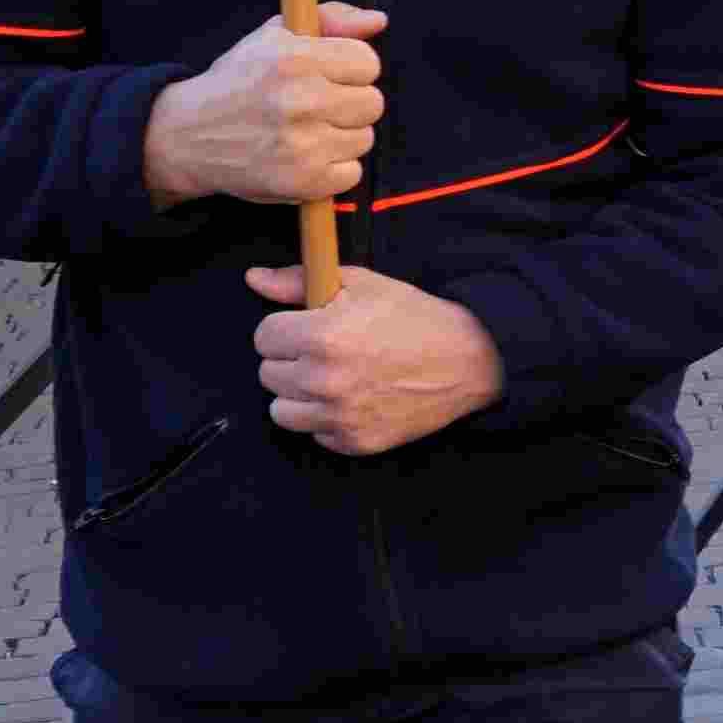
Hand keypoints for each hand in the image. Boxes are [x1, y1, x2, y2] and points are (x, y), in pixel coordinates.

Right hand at [148, 3, 386, 208]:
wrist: (189, 135)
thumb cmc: (239, 81)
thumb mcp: (275, 37)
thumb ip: (331, 20)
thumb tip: (379, 20)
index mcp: (295, 59)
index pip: (368, 63)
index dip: (351, 69)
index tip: (329, 75)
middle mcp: (300, 100)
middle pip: (372, 103)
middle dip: (349, 103)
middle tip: (316, 106)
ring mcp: (303, 145)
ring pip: (364, 138)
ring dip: (341, 136)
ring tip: (306, 131)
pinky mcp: (303, 182)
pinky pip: (352, 173)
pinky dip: (333, 169)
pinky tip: (304, 156)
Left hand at [243, 270, 506, 456]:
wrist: (467, 360)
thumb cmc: (413, 318)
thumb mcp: (361, 284)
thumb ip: (299, 281)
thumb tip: (254, 279)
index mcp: (321, 337)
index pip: (262, 337)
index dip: (284, 327)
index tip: (306, 326)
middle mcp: (324, 381)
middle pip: (267, 374)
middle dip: (290, 359)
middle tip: (324, 350)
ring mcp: (339, 417)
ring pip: (281, 410)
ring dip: (299, 393)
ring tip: (331, 377)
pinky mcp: (355, 442)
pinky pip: (314, 434)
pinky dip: (326, 419)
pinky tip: (353, 398)